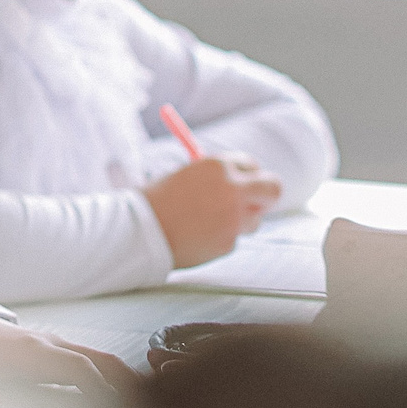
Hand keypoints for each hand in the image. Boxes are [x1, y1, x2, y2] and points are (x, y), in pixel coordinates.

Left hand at [0, 312, 130, 400]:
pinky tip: (132, 403)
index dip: (101, 390)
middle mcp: (53, 345)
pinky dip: (117, 379)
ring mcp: (60, 346)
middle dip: (131, 385)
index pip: (79, 368)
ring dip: (129, 381)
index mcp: (31, 351)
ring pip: (105, 360)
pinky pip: (96, 363)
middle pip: (104, 361)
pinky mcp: (61, 353)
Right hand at [142, 154, 281, 267]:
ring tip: (204, 224)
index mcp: (217, 166)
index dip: (245, 174)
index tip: (240, 182)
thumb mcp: (183, 176)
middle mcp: (232, 189)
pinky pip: (232, 239)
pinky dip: (218, 240)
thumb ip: (212, 178)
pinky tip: (194, 238)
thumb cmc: (152, 202)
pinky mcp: (228, 243)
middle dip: (265, 195)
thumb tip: (234, 183)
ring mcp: (233, 218)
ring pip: (254, 220)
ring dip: (238, 222)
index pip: (251, 164)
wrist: (135, 232)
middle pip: (272, 188)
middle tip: (254, 202)